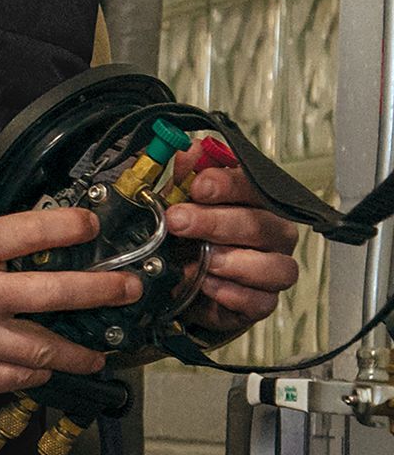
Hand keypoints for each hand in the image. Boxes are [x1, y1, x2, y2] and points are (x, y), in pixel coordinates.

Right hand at [0, 165, 142, 401]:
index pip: (22, 232)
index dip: (65, 228)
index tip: (94, 226)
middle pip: (47, 292)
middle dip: (98, 291)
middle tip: (129, 289)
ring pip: (40, 347)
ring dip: (79, 349)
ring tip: (103, 347)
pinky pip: (17, 376)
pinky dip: (40, 371)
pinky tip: (55, 365)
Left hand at [166, 163, 298, 334]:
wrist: (189, 286)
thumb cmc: (193, 238)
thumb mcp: (181, 203)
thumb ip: (185, 176)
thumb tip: (185, 151)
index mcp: (255, 202)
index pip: (252, 184)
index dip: (226, 184)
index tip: (197, 186)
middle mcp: (273, 233)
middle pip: (260, 224)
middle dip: (216, 222)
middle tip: (179, 221)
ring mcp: (274, 269)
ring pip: (274, 266)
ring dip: (233, 261)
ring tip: (201, 259)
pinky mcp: (264, 302)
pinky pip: (261, 301)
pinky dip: (233, 293)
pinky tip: (208, 284)